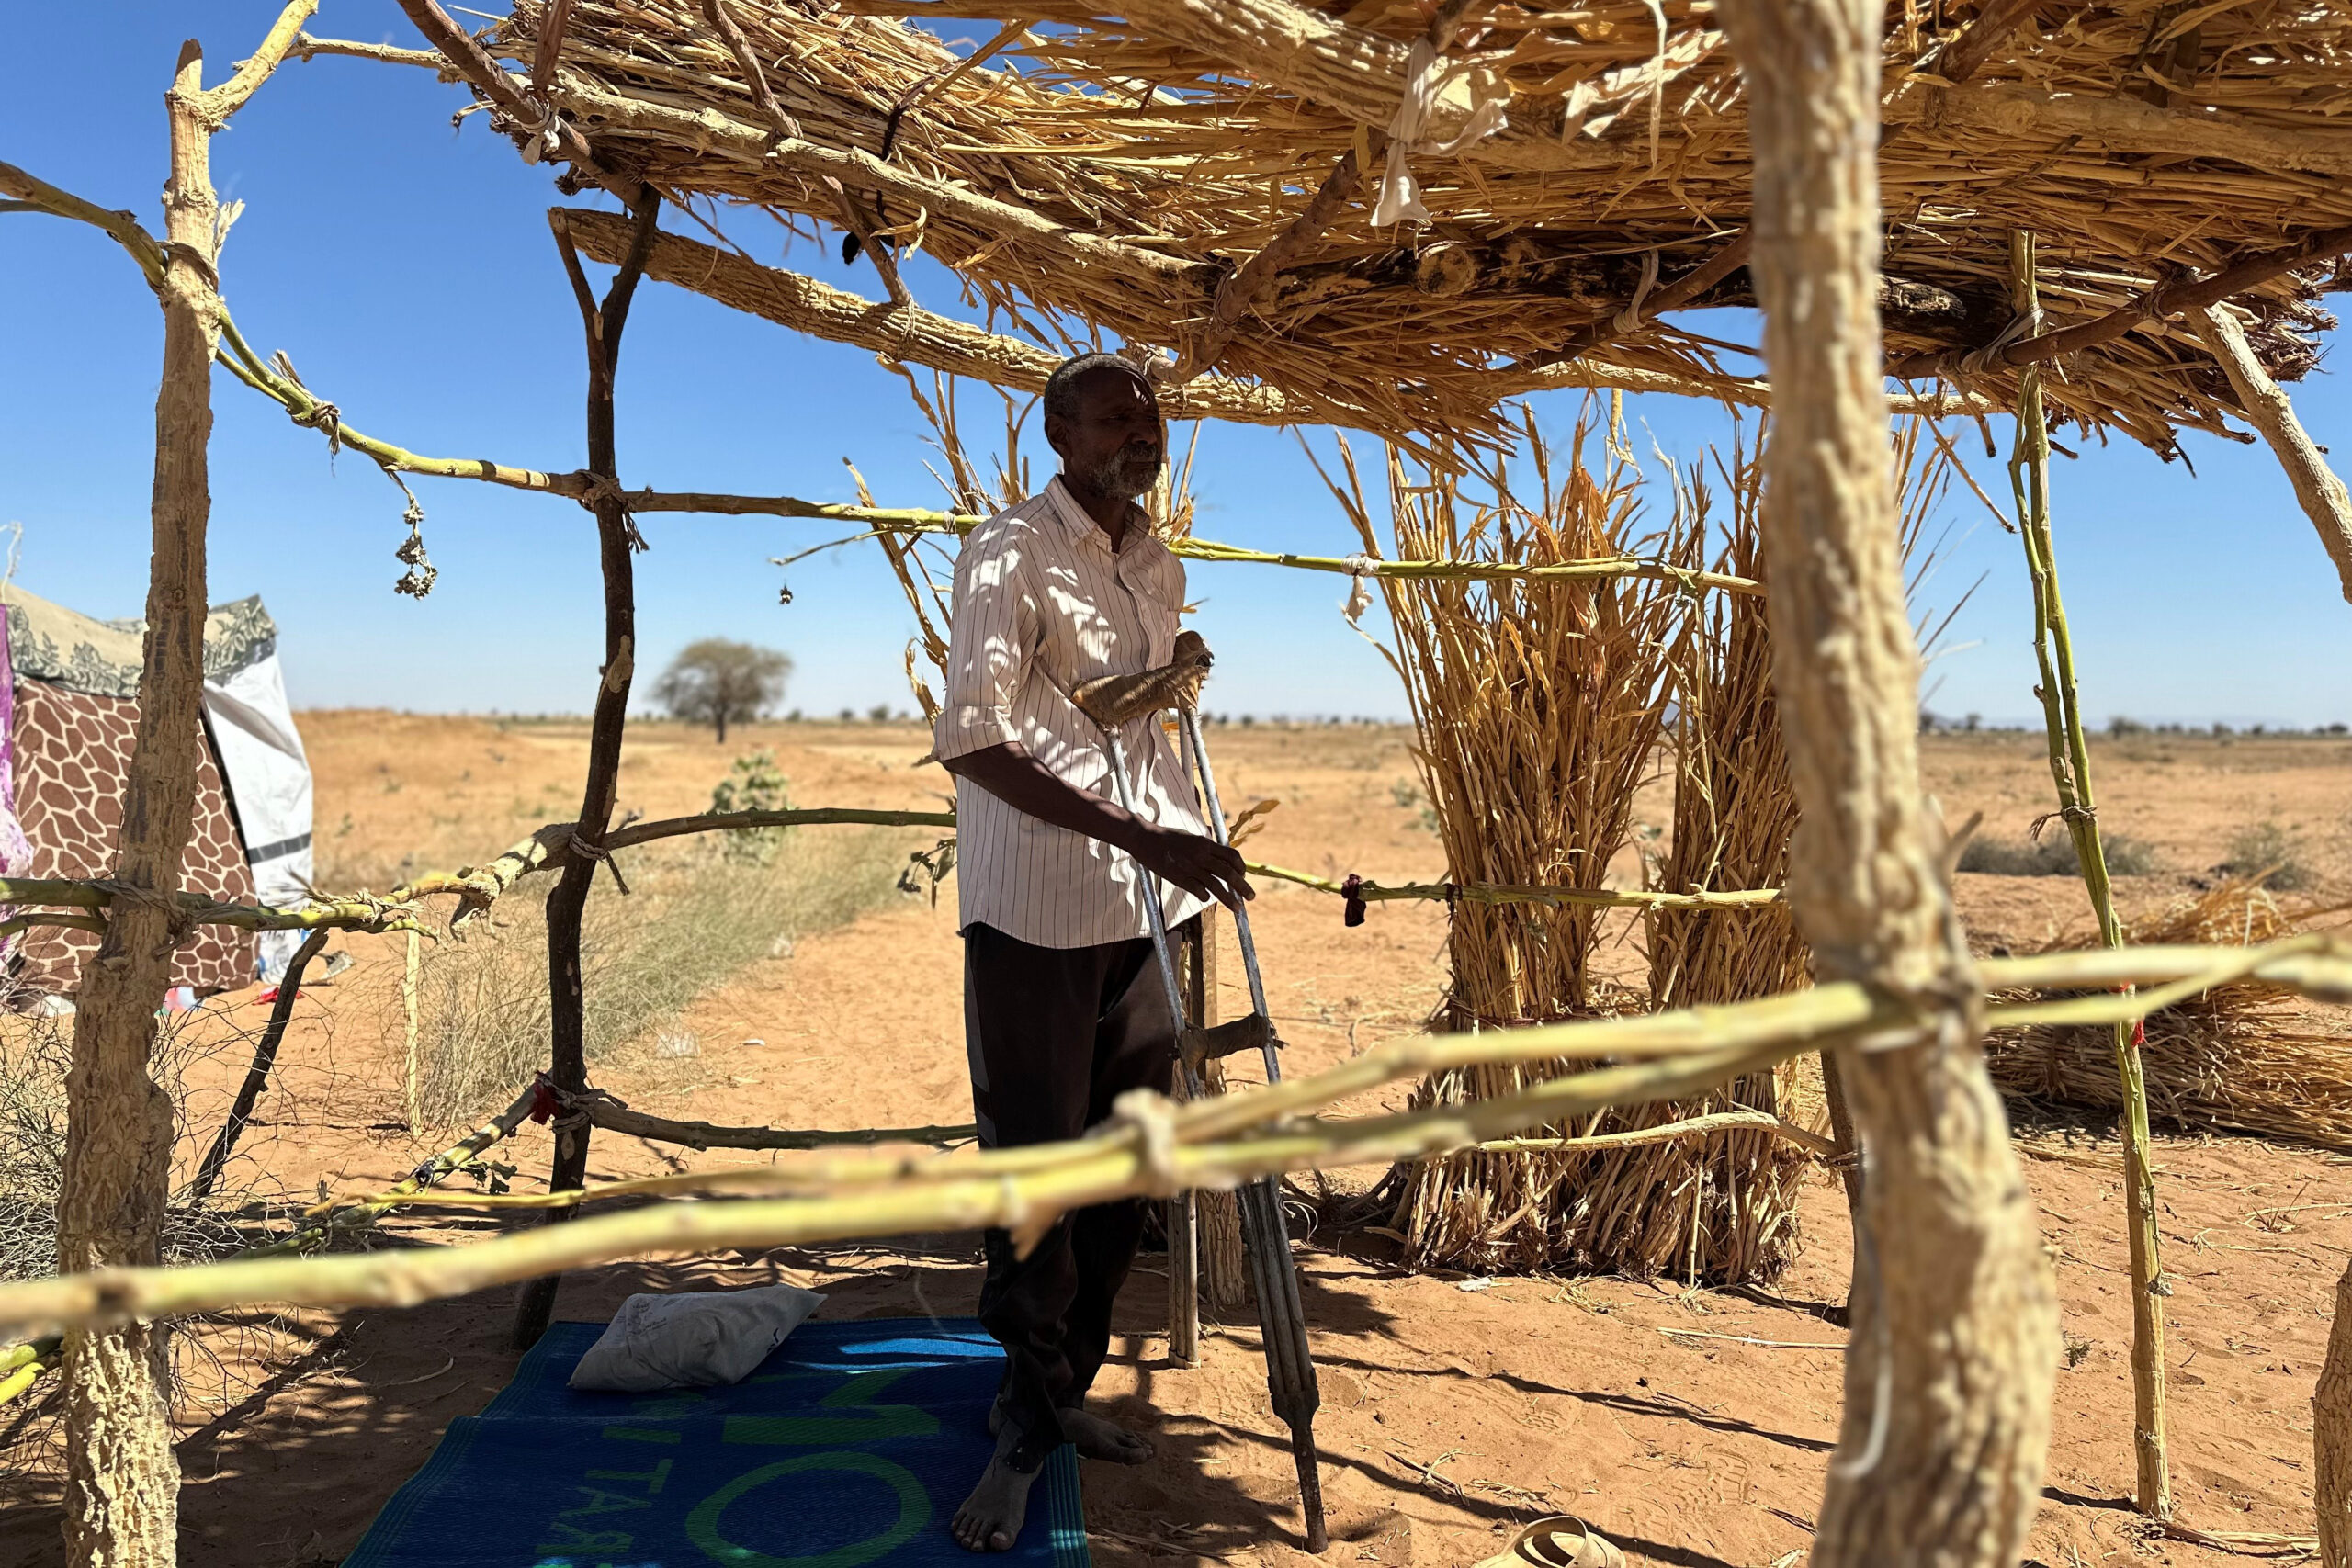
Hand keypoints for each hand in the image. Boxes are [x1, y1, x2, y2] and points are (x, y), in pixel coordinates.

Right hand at [1131, 824, 1253, 909]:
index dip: (1241, 867)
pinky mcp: (1179, 877)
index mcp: (1205, 843)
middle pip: (1229, 873)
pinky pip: (1198, 890)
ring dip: (1229, 898)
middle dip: (1242, 886)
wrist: (1145, 838)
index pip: (1231, 856)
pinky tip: (1206, 899)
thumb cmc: (1167, 837)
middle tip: (1251, 897)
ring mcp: (1190, 867)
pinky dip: (1205, 896)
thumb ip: (1205, 845)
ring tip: (1238, 908)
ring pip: (1216, 885)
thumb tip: (1218, 851)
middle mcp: (1201, 855)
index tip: (1243, 876)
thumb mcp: (1191, 836)